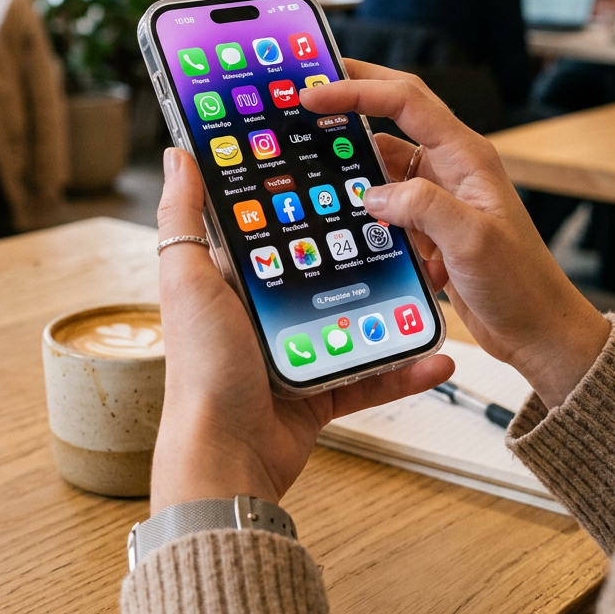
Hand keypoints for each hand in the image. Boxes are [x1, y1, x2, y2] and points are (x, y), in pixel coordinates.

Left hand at [151, 146, 453, 513]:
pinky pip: (373, 373)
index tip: (335, 167)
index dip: (300, 196)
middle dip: (363, 248)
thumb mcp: (188, 280)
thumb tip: (179, 157)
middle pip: (325, 267)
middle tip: (403, 221)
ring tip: (431, 286)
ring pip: (358, 318)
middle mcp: (269, 310)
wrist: (227, 456)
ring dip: (396, 307)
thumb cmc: (202, 369)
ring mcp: (300, 348)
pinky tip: (435, 357)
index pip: (274, 225)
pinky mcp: (324, 387)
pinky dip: (404, 368)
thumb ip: (183, 219)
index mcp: (237, 279)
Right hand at [300, 61, 609, 408]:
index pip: (406, 101)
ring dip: (351, 154)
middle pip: (395, 113)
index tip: (316, 95)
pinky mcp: (428, 225)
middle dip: (354, 96)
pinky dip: (362, 200)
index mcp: (466, 156)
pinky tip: (336, 208)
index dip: (359, 90)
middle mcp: (451, 166)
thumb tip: (373, 194)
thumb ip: (423, 207)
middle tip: (308, 92)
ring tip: (308, 149)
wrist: (535, 329)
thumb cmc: (519, 283)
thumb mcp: (472, 240)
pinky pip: (386, 200)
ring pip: (385, 160)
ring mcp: (439, 195)